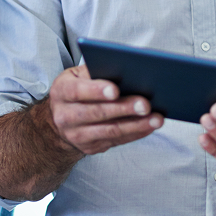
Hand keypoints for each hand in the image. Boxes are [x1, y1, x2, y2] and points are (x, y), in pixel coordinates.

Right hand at [49, 65, 163, 153]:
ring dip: (136, 125)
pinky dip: (136, 133)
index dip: (96, 91)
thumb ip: (96, 71)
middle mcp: (65, 116)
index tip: (115, 90)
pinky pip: (117, 141)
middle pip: (97, 113)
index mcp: (61, 91)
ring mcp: (77, 135)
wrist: (60, 121)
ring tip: (156, 119)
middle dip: (124, 109)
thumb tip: (126, 68)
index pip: (77, 91)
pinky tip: (150, 126)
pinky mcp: (90, 148)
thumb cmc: (76, 89)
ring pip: (110, 131)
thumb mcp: (77, 76)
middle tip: (146, 104)